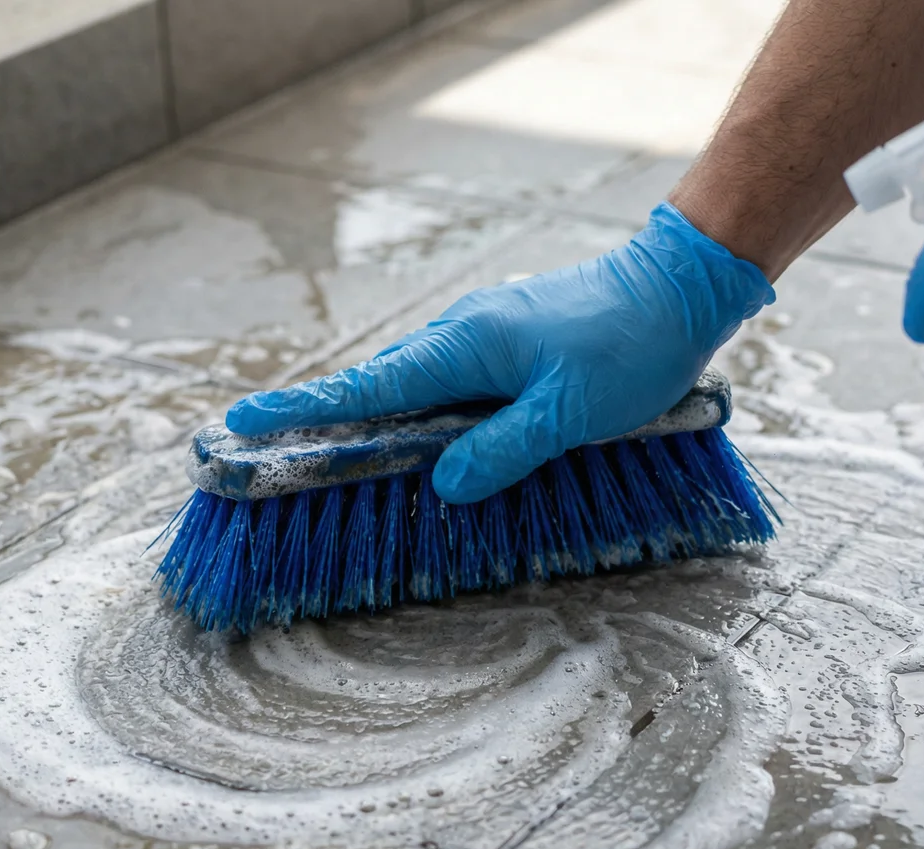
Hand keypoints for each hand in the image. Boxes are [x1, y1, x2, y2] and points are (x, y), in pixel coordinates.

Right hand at [226, 204, 772, 501]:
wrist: (679, 289)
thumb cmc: (630, 346)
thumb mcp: (570, 412)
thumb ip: (503, 449)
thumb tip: (440, 484)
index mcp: (463, 347)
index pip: (367, 387)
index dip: (303, 411)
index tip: (243, 423)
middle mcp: (460, 339)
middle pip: (376, 393)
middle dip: (320, 429)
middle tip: (263, 465)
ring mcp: (480, 343)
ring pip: (411, 396)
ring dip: (372, 431)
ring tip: (325, 471)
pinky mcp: (503, 352)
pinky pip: (444, 392)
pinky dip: (419, 422)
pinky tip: (418, 454)